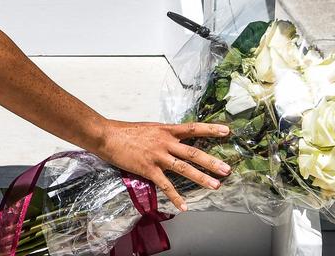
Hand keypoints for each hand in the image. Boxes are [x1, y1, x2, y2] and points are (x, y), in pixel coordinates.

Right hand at [93, 120, 231, 210]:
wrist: (107, 136)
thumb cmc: (127, 132)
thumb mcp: (150, 128)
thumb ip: (165, 135)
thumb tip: (176, 140)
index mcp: (166, 130)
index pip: (193, 128)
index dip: (210, 129)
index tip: (226, 131)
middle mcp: (165, 142)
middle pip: (193, 152)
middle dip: (211, 162)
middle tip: (227, 169)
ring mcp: (158, 156)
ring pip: (184, 168)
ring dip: (201, 178)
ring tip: (215, 185)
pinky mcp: (148, 169)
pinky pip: (165, 185)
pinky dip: (176, 197)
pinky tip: (184, 206)